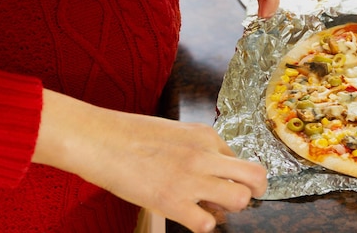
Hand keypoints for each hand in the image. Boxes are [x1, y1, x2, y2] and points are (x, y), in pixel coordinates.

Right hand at [33, 89, 266, 232]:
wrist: (100, 139)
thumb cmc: (132, 134)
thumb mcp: (176, 132)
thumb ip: (200, 149)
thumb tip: (215, 174)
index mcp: (206, 136)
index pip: (241, 160)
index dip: (235, 175)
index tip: (221, 182)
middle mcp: (206, 155)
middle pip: (256, 177)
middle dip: (254, 191)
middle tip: (237, 198)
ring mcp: (191, 179)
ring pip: (241, 200)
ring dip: (230, 208)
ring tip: (209, 207)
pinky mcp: (173, 202)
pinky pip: (207, 224)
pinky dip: (203, 224)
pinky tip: (189, 216)